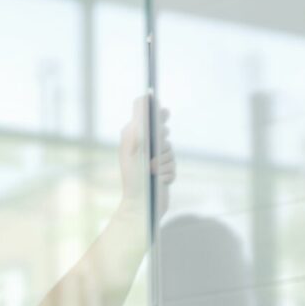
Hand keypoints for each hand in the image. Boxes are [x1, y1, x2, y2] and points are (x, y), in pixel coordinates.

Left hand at [117, 95, 176, 220]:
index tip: (165, 111)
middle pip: (162, 134)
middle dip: (162, 144)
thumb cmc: (134, 177)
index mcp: (131, 139)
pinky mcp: (161, 173)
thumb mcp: (134, 145)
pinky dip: (168, 173)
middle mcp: (141, 148)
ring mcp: (152, 161)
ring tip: (153, 172)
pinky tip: (159, 181)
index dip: (157, 113)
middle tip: (154, 154)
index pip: (146, 118)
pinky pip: (173, 166)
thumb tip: (143, 99)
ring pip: (170, 151)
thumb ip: (139, 122)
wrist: (140, 206)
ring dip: (164, 163)